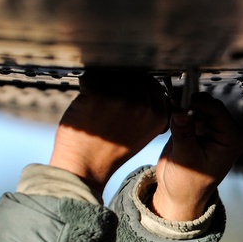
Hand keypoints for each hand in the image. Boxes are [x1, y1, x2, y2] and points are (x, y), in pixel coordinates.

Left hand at [49, 71, 168, 198]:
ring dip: (101, 82)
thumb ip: (147, 110)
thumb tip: (143, 83)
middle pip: (133, 75)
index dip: (137, 84)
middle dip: (119, 81)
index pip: (152, 83)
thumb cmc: (108, 150)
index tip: (126, 92)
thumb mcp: (140, 133)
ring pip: (112, 74)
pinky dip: (85, 85)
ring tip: (97, 103)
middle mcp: (143, 107)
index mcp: (157, 117)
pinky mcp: (99, 96)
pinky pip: (91, 77)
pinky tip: (86, 101)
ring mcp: (122, 100)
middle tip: (107, 100)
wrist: (85, 167)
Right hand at [153, 92, 242, 220]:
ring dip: (182, 104)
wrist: (178, 194)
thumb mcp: (186, 160)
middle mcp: (224, 132)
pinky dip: (178, 109)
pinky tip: (170, 113)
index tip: (181, 100)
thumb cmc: (189, 185)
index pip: (218, 111)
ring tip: (170, 107)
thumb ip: (184, 134)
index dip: (199, 103)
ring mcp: (210, 128)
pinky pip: (187, 110)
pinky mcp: (196, 128)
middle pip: (208, 105)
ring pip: (197, 105)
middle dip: (190, 102)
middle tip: (173, 102)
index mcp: (231, 140)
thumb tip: (180, 112)